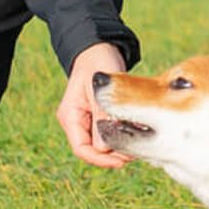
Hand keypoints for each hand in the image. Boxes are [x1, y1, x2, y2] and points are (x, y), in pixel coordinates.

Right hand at [56, 42, 129, 168]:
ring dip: (119, 146)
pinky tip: (134, 133)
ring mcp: (88, 120)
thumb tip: (105, 146)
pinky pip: (109, 133)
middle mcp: (77, 121)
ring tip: (137, 144)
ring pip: (102, 144)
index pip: (82, 148)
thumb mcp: (100, 89)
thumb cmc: (98, 62)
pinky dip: (121, 136)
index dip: (100, 159)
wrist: (100, 47)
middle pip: (93, 149)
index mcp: (71, 116)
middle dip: (112, 155)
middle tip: (134, 154)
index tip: (121, 161)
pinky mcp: (99, 116)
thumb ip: (101, 116)